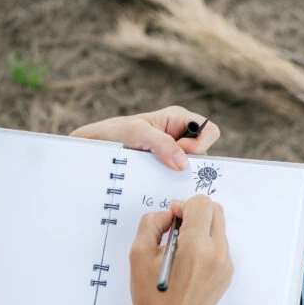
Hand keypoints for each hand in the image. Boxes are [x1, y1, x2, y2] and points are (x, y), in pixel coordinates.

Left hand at [69, 106, 220, 170]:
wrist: (93, 149)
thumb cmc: (114, 133)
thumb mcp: (137, 133)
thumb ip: (162, 144)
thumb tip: (184, 164)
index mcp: (179, 120)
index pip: (210, 131)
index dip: (201, 144)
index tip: (182, 152)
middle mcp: (181, 138)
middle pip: (205, 154)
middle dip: (191, 164)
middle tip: (169, 167)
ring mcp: (174, 156)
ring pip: (191, 170)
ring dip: (178, 176)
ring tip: (157, 175)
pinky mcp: (165, 171)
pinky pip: (177, 181)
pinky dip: (170, 184)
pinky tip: (156, 184)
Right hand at [128, 196, 232, 304]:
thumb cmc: (151, 297)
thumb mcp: (139, 253)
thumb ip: (153, 222)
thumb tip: (169, 214)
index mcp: (196, 246)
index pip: (201, 204)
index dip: (183, 205)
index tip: (172, 218)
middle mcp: (217, 254)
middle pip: (215, 211)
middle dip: (195, 213)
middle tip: (176, 228)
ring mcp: (225, 266)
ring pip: (219, 228)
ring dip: (201, 228)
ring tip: (180, 249)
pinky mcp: (226, 275)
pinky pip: (220, 247)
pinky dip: (206, 245)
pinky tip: (188, 262)